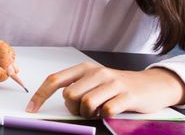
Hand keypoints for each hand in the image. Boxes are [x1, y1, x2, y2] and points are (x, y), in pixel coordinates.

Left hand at [26, 64, 184, 117]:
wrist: (153, 85)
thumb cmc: (119, 85)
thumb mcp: (95, 81)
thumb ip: (76, 87)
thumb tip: (56, 101)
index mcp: (85, 68)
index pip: (55, 80)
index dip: (40, 95)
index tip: (32, 108)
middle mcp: (97, 73)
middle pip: (69, 95)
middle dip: (73, 109)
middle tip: (84, 111)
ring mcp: (113, 83)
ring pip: (86, 103)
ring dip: (88, 114)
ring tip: (97, 112)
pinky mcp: (128, 96)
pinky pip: (107, 111)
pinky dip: (105, 116)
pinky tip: (109, 112)